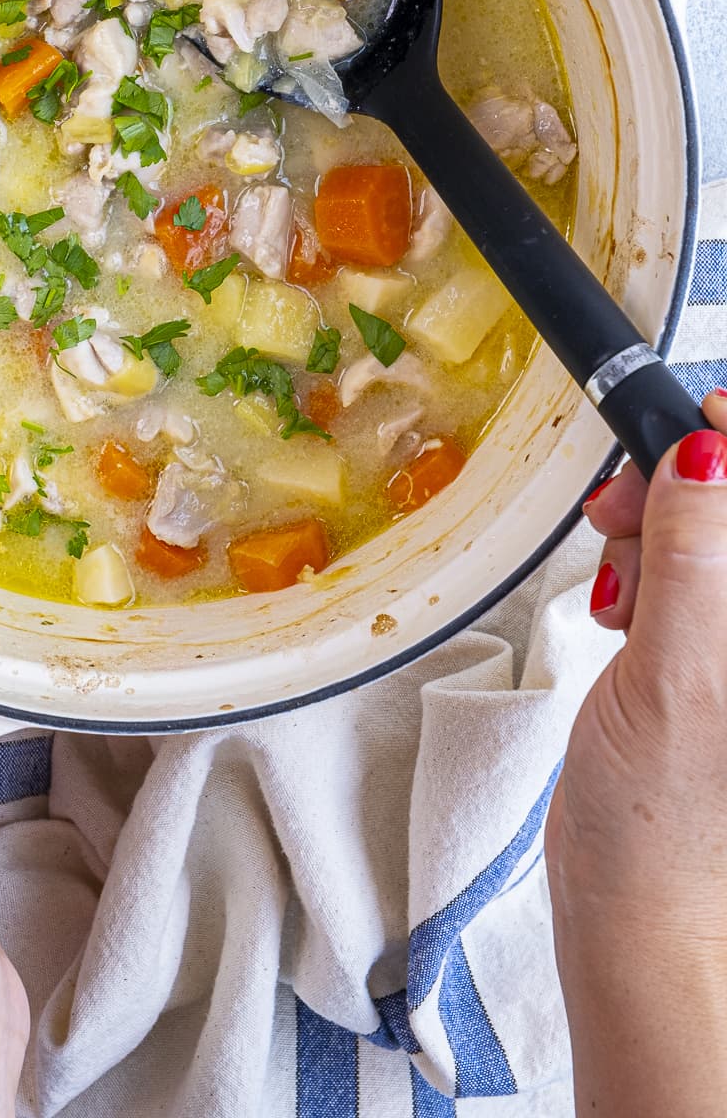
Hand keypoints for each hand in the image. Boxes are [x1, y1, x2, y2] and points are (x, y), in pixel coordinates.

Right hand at [545, 397, 726, 1117]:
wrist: (639, 903)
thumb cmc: (670, 822)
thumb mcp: (679, 673)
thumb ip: (696, 556)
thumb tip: (708, 452)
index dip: (725, 440)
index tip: (676, 432)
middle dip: (680, 483)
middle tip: (622, 508)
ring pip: (706, 527)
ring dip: (655, 529)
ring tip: (618, 580)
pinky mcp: (712, 651)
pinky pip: (687, 570)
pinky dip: (646, 569)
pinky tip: (623, 608)